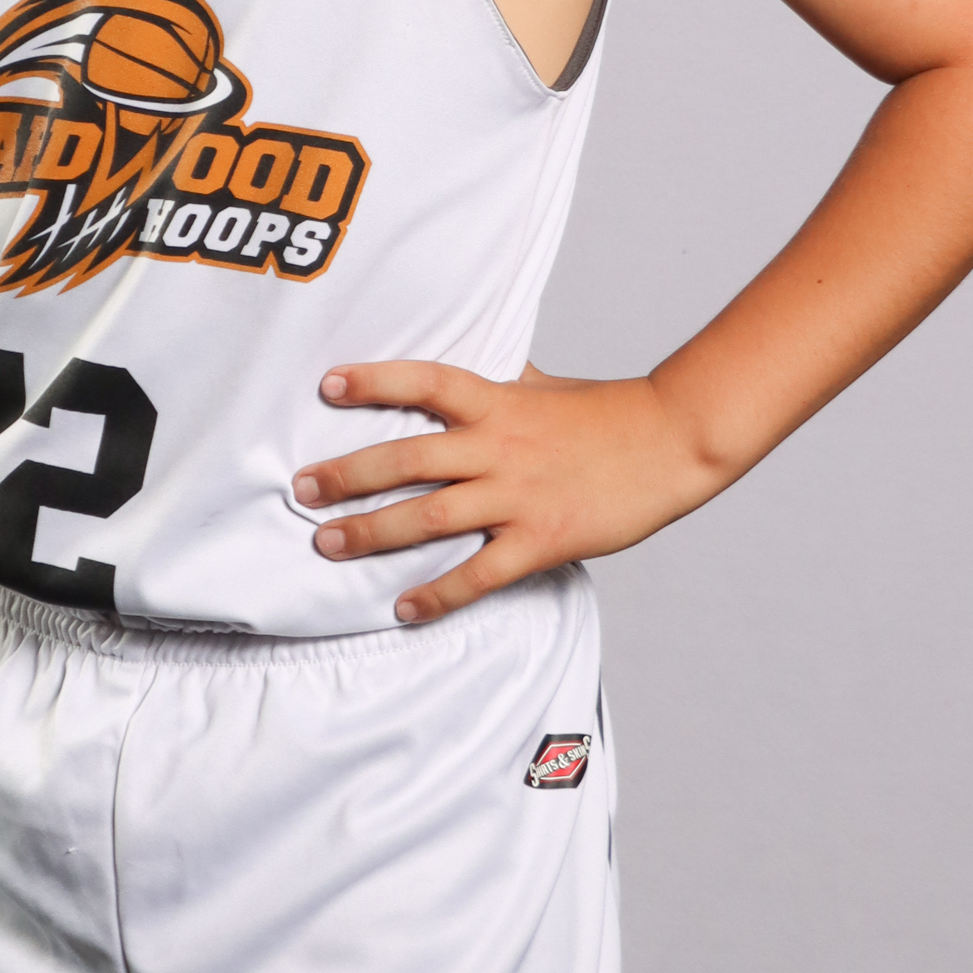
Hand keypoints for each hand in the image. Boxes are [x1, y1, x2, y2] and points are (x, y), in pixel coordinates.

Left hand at [294, 360, 722, 623]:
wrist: (672, 442)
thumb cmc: (607, 412)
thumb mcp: (545, 384)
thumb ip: (498, 381)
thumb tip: (463, 363)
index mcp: (498, 403)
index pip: (426, 382)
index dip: (376, 381)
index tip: (327, 385)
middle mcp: (499, 447)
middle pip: (408, 459)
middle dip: (347, 475)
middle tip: (300, 488)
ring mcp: (518, 496)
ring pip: (430, 518)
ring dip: (372, 533)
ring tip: (326, 544)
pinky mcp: (541, 540)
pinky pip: (478, 574)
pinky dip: (438, 594)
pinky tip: (404, 608)